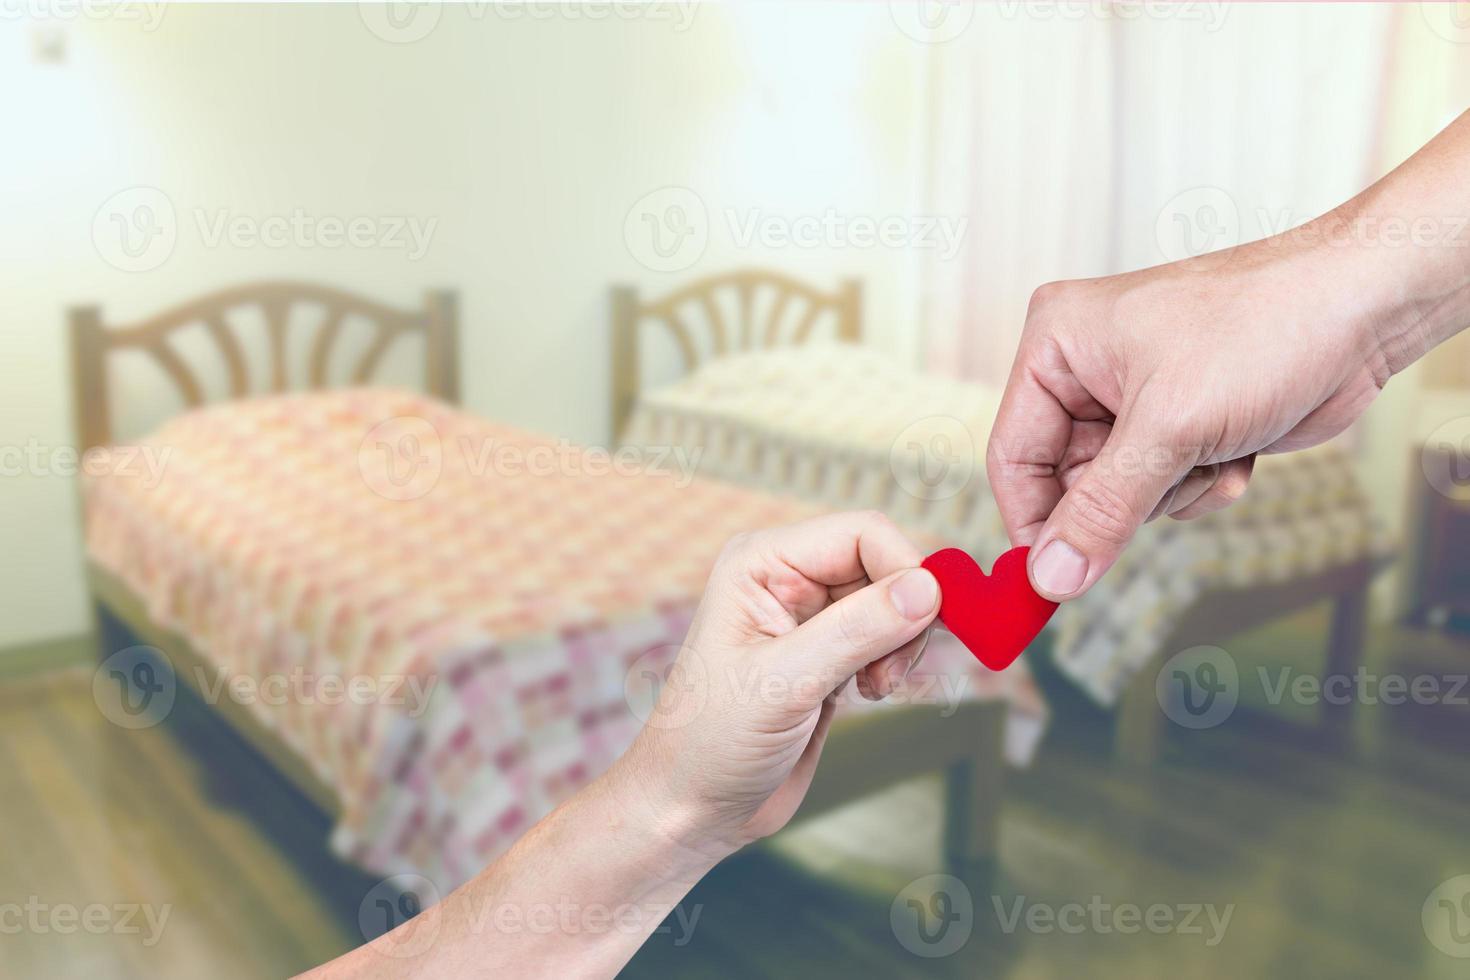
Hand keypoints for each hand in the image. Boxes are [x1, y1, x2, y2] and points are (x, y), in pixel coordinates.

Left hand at [614, 510, 939, 861]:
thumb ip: (856, 631)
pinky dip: (895, 661)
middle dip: (905, 615)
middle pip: (885, 563)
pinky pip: (888, 634)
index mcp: (763, 562)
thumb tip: (927, 589)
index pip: (863, 533)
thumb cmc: (712, 742)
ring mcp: (810, 615)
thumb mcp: (784, 683)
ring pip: (894, 600)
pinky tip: (868, 692)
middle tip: (888, 672)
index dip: (905, 570)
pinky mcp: (830, 652)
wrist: (695, 806)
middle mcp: (787, 577)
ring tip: (874, 687)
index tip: (924, 624)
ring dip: (901, 643)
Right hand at [986, 233, 1387, 601]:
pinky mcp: (1181, 421)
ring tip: (1215, 445)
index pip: (1012, 454)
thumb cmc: (1266, 326)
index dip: (1032, 521)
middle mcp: (1086, 368)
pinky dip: (1204, 482)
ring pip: (1122, 495)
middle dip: (1127, 497)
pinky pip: (1166, 488)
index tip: (1052, 579)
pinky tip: (1239, 446)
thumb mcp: (1170, 427)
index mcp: (1057, 344)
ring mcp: (1135, 397)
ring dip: (1174, 490)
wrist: (1365, 307)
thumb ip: (1103, 508)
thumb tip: (1051, 576)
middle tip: (1170, 480)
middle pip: (1068, 482)